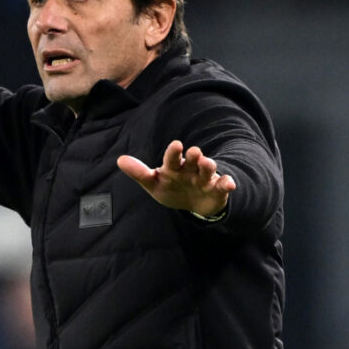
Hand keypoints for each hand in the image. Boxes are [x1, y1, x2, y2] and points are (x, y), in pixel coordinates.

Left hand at [117, 140, 234, 216]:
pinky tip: (229, 184)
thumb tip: (119, 160)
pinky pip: (223, 185)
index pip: (172, 158)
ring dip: (208, 166)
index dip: (173, 152)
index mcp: (174, 167)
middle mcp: (190, 169)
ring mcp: (205, 179)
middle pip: (192, 160)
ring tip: (207, 163)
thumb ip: (139, 173)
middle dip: (193, 156)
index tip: (176, 144)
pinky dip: (227, 183)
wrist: (194, 203)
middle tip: (193, 152)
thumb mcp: (154, 184)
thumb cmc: (172, 189)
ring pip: (208, 170)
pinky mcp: (218, 190)